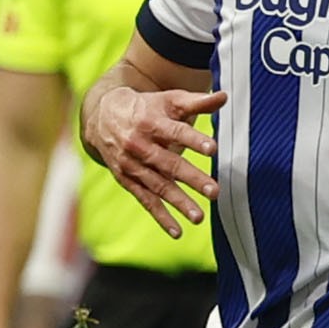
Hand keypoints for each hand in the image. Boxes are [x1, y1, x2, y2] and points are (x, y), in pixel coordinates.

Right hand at [80, 78, 222, 236]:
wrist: (102, 117)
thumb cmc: (146, 108)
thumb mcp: (168, 100)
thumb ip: (197, 102)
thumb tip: (225, 96)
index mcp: (151, 122)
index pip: (175, 131)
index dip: (193, 140)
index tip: (213, 148)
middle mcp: (139, 145)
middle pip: (168, 163)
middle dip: (192, 178)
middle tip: (215, 191)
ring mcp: (131, 165)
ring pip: (157, 186)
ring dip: (178, 202)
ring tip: (199, 216)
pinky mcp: (127, 180)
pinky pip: (145, 200)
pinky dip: (160, 216)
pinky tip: (177, 231)